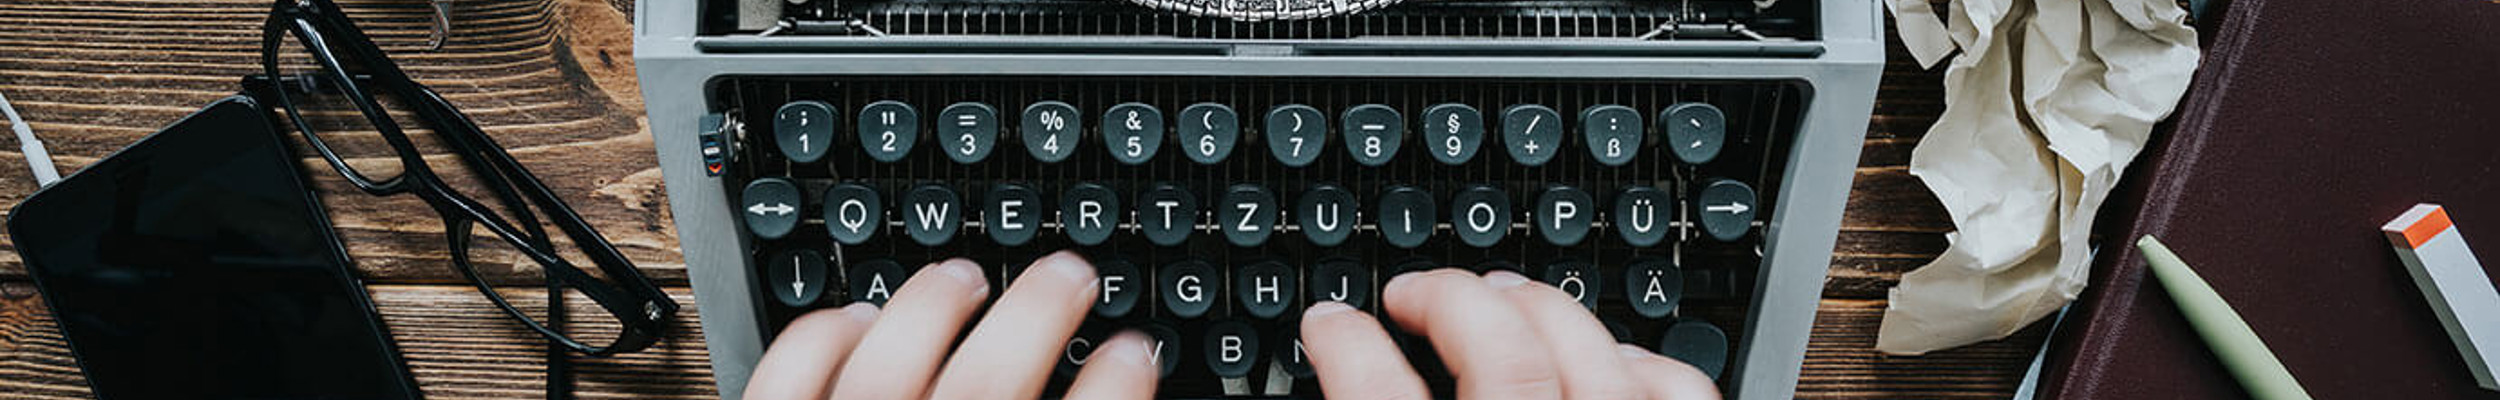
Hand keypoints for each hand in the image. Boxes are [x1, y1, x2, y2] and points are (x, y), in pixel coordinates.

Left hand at [741, 251, 1158, 399]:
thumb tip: (1112, 387)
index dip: (1121, 381)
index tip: (1137, 348)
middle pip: (993, 378)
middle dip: (1040, 311)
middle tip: (1068, 275)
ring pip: (891, 363)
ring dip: (934, 304)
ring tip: (963, 276)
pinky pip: (794, 374)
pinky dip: (828, 335)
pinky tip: (858, 319)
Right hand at [1300, 268, 1721, 399]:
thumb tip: (1340, 370)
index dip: (1346, 346)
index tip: (1330, 321)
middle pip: (1503, 361)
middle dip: (1453, 302)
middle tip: (1415, 292)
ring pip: (1593, 363)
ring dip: (1539, 311)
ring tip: (1499, 298)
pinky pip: (1675, 392)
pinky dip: (1637, 359)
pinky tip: (1602, 355)